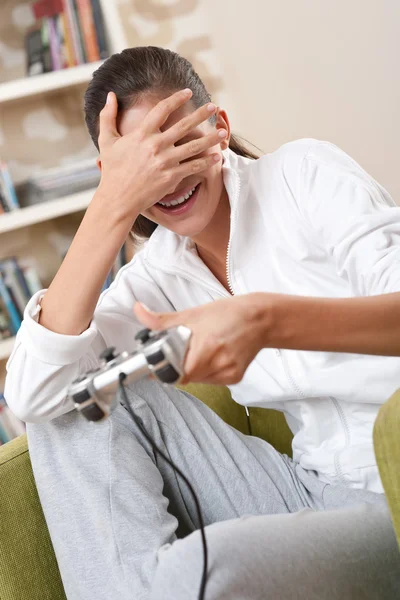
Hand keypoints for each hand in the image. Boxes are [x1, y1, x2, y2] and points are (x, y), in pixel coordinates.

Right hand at [96, 89, 222, 218]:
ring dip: (211, 139)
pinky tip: (217, 156)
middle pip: (184, 125)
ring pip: (193, 146)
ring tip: (224, 132)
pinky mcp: (171, 177)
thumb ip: (107, 116)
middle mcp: (156, 145)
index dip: (176, 98)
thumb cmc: (112, 171)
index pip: (162, 110)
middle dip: (201, 114)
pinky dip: (207, 162)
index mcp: (141, 134)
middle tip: (214, 106)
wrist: (118, 199)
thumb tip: (110, 96)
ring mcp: (165, 161)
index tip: (188, 92)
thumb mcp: (107, 141)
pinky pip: (193, 167)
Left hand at [134, 295, 267, 384]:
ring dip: (193, 369)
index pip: (175, 373)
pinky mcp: (235, 378)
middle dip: (179, 365)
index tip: (160, 362)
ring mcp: (227, 374)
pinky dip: (207, 370)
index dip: (165, 369)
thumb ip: (162, 320)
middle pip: (185, 377)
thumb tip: (139, 311)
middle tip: (184, 349)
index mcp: (205, 349)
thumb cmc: (228, 313)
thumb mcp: (192, 314)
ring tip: (202, 349)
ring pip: (198, 380)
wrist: (260, 319)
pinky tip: (214, 355)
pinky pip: (212, 380)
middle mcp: (218, 364)